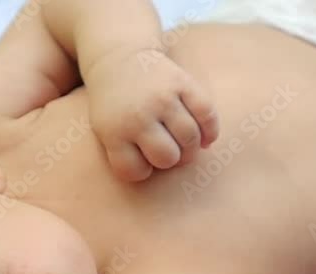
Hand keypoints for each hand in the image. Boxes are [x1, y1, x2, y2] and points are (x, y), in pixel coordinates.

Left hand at [85, 47, 218, 181]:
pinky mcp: (182, 82)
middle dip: (169, 160)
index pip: (134, 171)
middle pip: (167, 157)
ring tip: (184, 146)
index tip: (141, 160)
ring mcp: (162, 98)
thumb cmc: (114, 105)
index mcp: (114, 131)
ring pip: (189, 139)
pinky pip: (207, 115)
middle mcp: (138, 115)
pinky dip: (211, 131)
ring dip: (190, 149)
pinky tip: (205, 139)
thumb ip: (126, 154)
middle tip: (167, 151)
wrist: (118, 60)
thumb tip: (166, 169)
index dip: (141, 171)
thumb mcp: (104, 130)